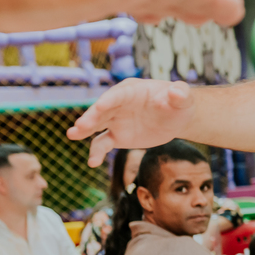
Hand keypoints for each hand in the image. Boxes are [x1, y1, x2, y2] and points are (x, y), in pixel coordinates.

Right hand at [67, 78, 194, 165]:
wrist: (176, 118)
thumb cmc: (179, 103)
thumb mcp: (183, 98)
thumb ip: (180, 93)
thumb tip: (176, 91)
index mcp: (131, 90)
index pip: (118, 95)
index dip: (109, 101)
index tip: (99, 107)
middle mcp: (118, 103)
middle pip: (102, 110)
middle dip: (91, 117)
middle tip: (80, 126)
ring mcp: (115, 120)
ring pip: (96, 125)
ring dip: (84, 130)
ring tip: (72, 135)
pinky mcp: (117, 136)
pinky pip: (103, 144)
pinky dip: (96, 153)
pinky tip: (92, 163)